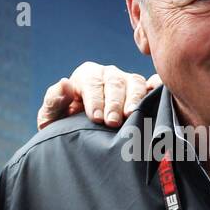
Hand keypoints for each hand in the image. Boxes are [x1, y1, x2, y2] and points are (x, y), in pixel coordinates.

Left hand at [37, 62, 160, 129]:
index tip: (96, 118)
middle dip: (114, 103)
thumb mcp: (52, 117)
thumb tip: (64, 84)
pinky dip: (156, 88)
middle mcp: (108, 74)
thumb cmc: (65, 124)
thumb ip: (54, 101)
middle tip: (112, 122)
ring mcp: (127, 82)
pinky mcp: (142, 91)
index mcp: (86, 75)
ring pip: (134, 83)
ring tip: (132, 116)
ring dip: (134, 99)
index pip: (92, 83)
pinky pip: (153, 85)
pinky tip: (157, 98)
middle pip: (114, 82)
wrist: (81, 135)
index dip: (95, 100)